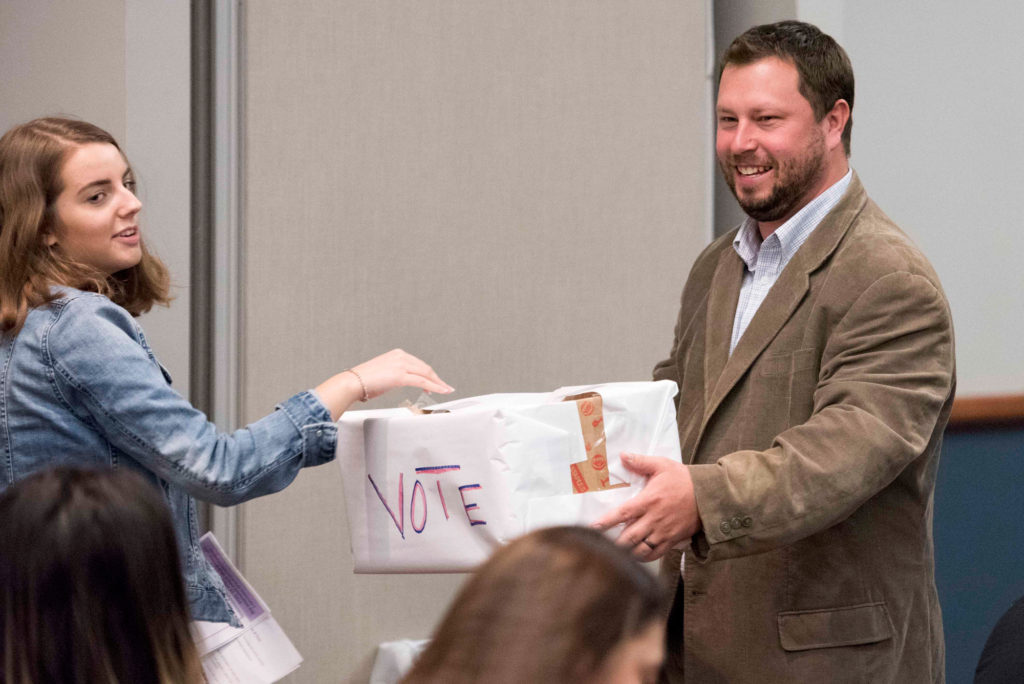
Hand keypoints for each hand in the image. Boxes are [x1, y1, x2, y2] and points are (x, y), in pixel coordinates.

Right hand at [315, 349, 452, 419]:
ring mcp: (401, 365)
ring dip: (438, 383)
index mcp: (397, 354)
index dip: (429, 374)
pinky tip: (441, 391)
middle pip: (425, 368)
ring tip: (446, 390)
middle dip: (437, 379)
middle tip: (446, 387)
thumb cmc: (364, 381)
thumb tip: (400, 382)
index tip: (436, 381)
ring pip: (426, 374)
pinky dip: (434, 387)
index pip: (418, 364)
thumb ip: (395, 375)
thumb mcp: (383, 374)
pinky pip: (422, 381)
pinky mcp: (400, 375)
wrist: (352, 382)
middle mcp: (400, 356)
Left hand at [592, 453, 700, 560]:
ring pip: (641, 549)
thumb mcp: (662, 465)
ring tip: (615, 554)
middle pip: (629, 537)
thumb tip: (623, 456)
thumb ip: (641, 462)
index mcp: (649, 500)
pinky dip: (643, 558)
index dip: (607, 521)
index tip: (594, 527)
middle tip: (601, 546)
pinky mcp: (672, 540)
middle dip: (614, 544)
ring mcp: (663, 532)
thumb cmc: (684, 479)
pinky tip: (634, 557)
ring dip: (627, 553)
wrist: (708, 495)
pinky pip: (655, 554)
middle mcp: (655, 519)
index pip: (623, 513)